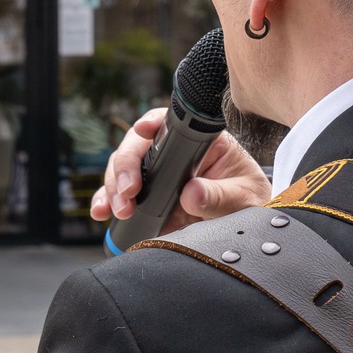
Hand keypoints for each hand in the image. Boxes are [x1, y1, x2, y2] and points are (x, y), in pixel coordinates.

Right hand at [90, 108, 271, 232]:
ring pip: (123, 170)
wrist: (250, 227)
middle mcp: (174, 155)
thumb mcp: (244, 199)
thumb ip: (220, 196)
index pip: (169, 125)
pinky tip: (102, 213)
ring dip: (113, 188)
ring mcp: (159, 176)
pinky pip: (121, 195)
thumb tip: (192, 193)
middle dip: (125, 168)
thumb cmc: (250, 202)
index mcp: (201, 144)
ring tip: (119, 210)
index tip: (143, 132)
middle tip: (128, 195)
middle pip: (137, 147)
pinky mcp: (149, 198)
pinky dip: (107, 202)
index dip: (150, 125)